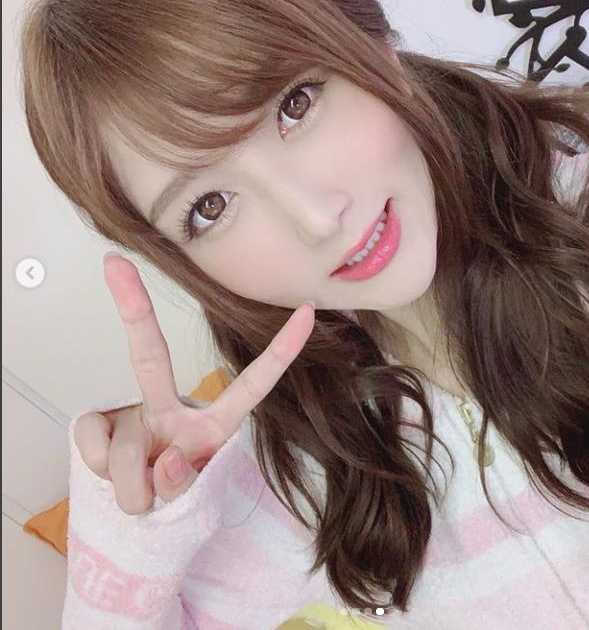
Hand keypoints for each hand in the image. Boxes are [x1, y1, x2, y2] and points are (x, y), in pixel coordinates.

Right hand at [74, 253, 315, 514]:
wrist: (135, 510)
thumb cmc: (172, 491)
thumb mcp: (192, 497)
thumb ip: (185, 483)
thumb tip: (166, 464)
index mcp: (213, 422)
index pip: (253, 384)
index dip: (282, 351)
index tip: (309, 311)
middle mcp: (170, 408)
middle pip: (151, 358)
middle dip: (135, 310)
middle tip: (116, 263)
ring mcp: (131, 414)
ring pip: (127, 453)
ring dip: (134, 490)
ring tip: (142, 490)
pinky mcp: (95, 424)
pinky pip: (93, 449)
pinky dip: (102, 476)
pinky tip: (110, 474)